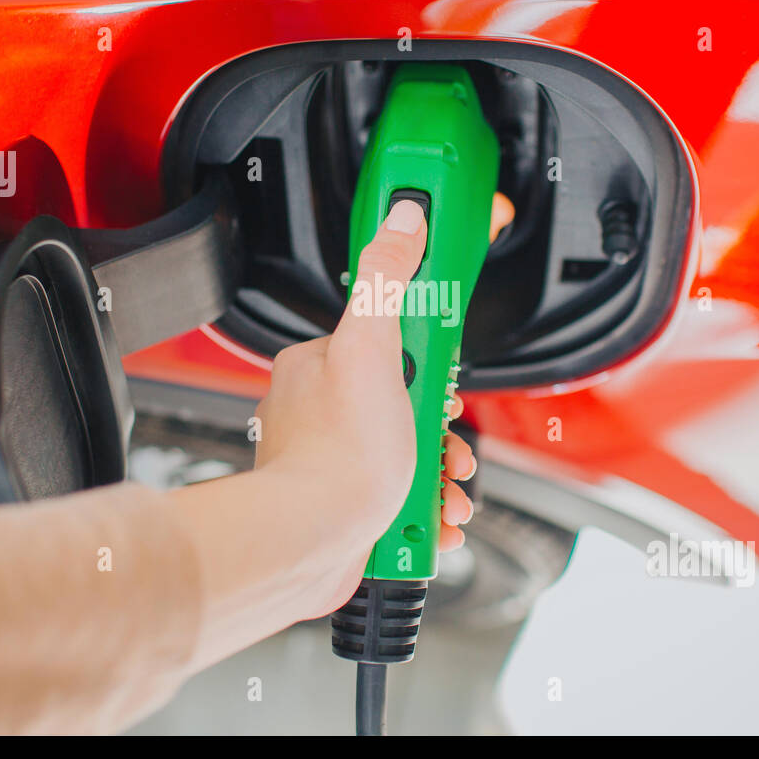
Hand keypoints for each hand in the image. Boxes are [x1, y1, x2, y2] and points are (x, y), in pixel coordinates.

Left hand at [252, 199, 483, 615]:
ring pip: (406, 457)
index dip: (431, 367)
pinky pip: (397, 502)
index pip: (391, 346)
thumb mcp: (374, 346)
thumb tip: (403, 215)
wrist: (311, 542)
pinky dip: (424, 512)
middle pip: (406, 406)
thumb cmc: (338, 453)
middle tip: (448, 446)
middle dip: (441, 433)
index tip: (444, 383)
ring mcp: (330, 462)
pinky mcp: (342, 508)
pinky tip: (432, 520)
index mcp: (320, 366)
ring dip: (440, 476)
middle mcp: (319, 412)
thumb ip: (388, 278)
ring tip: (446, 491)